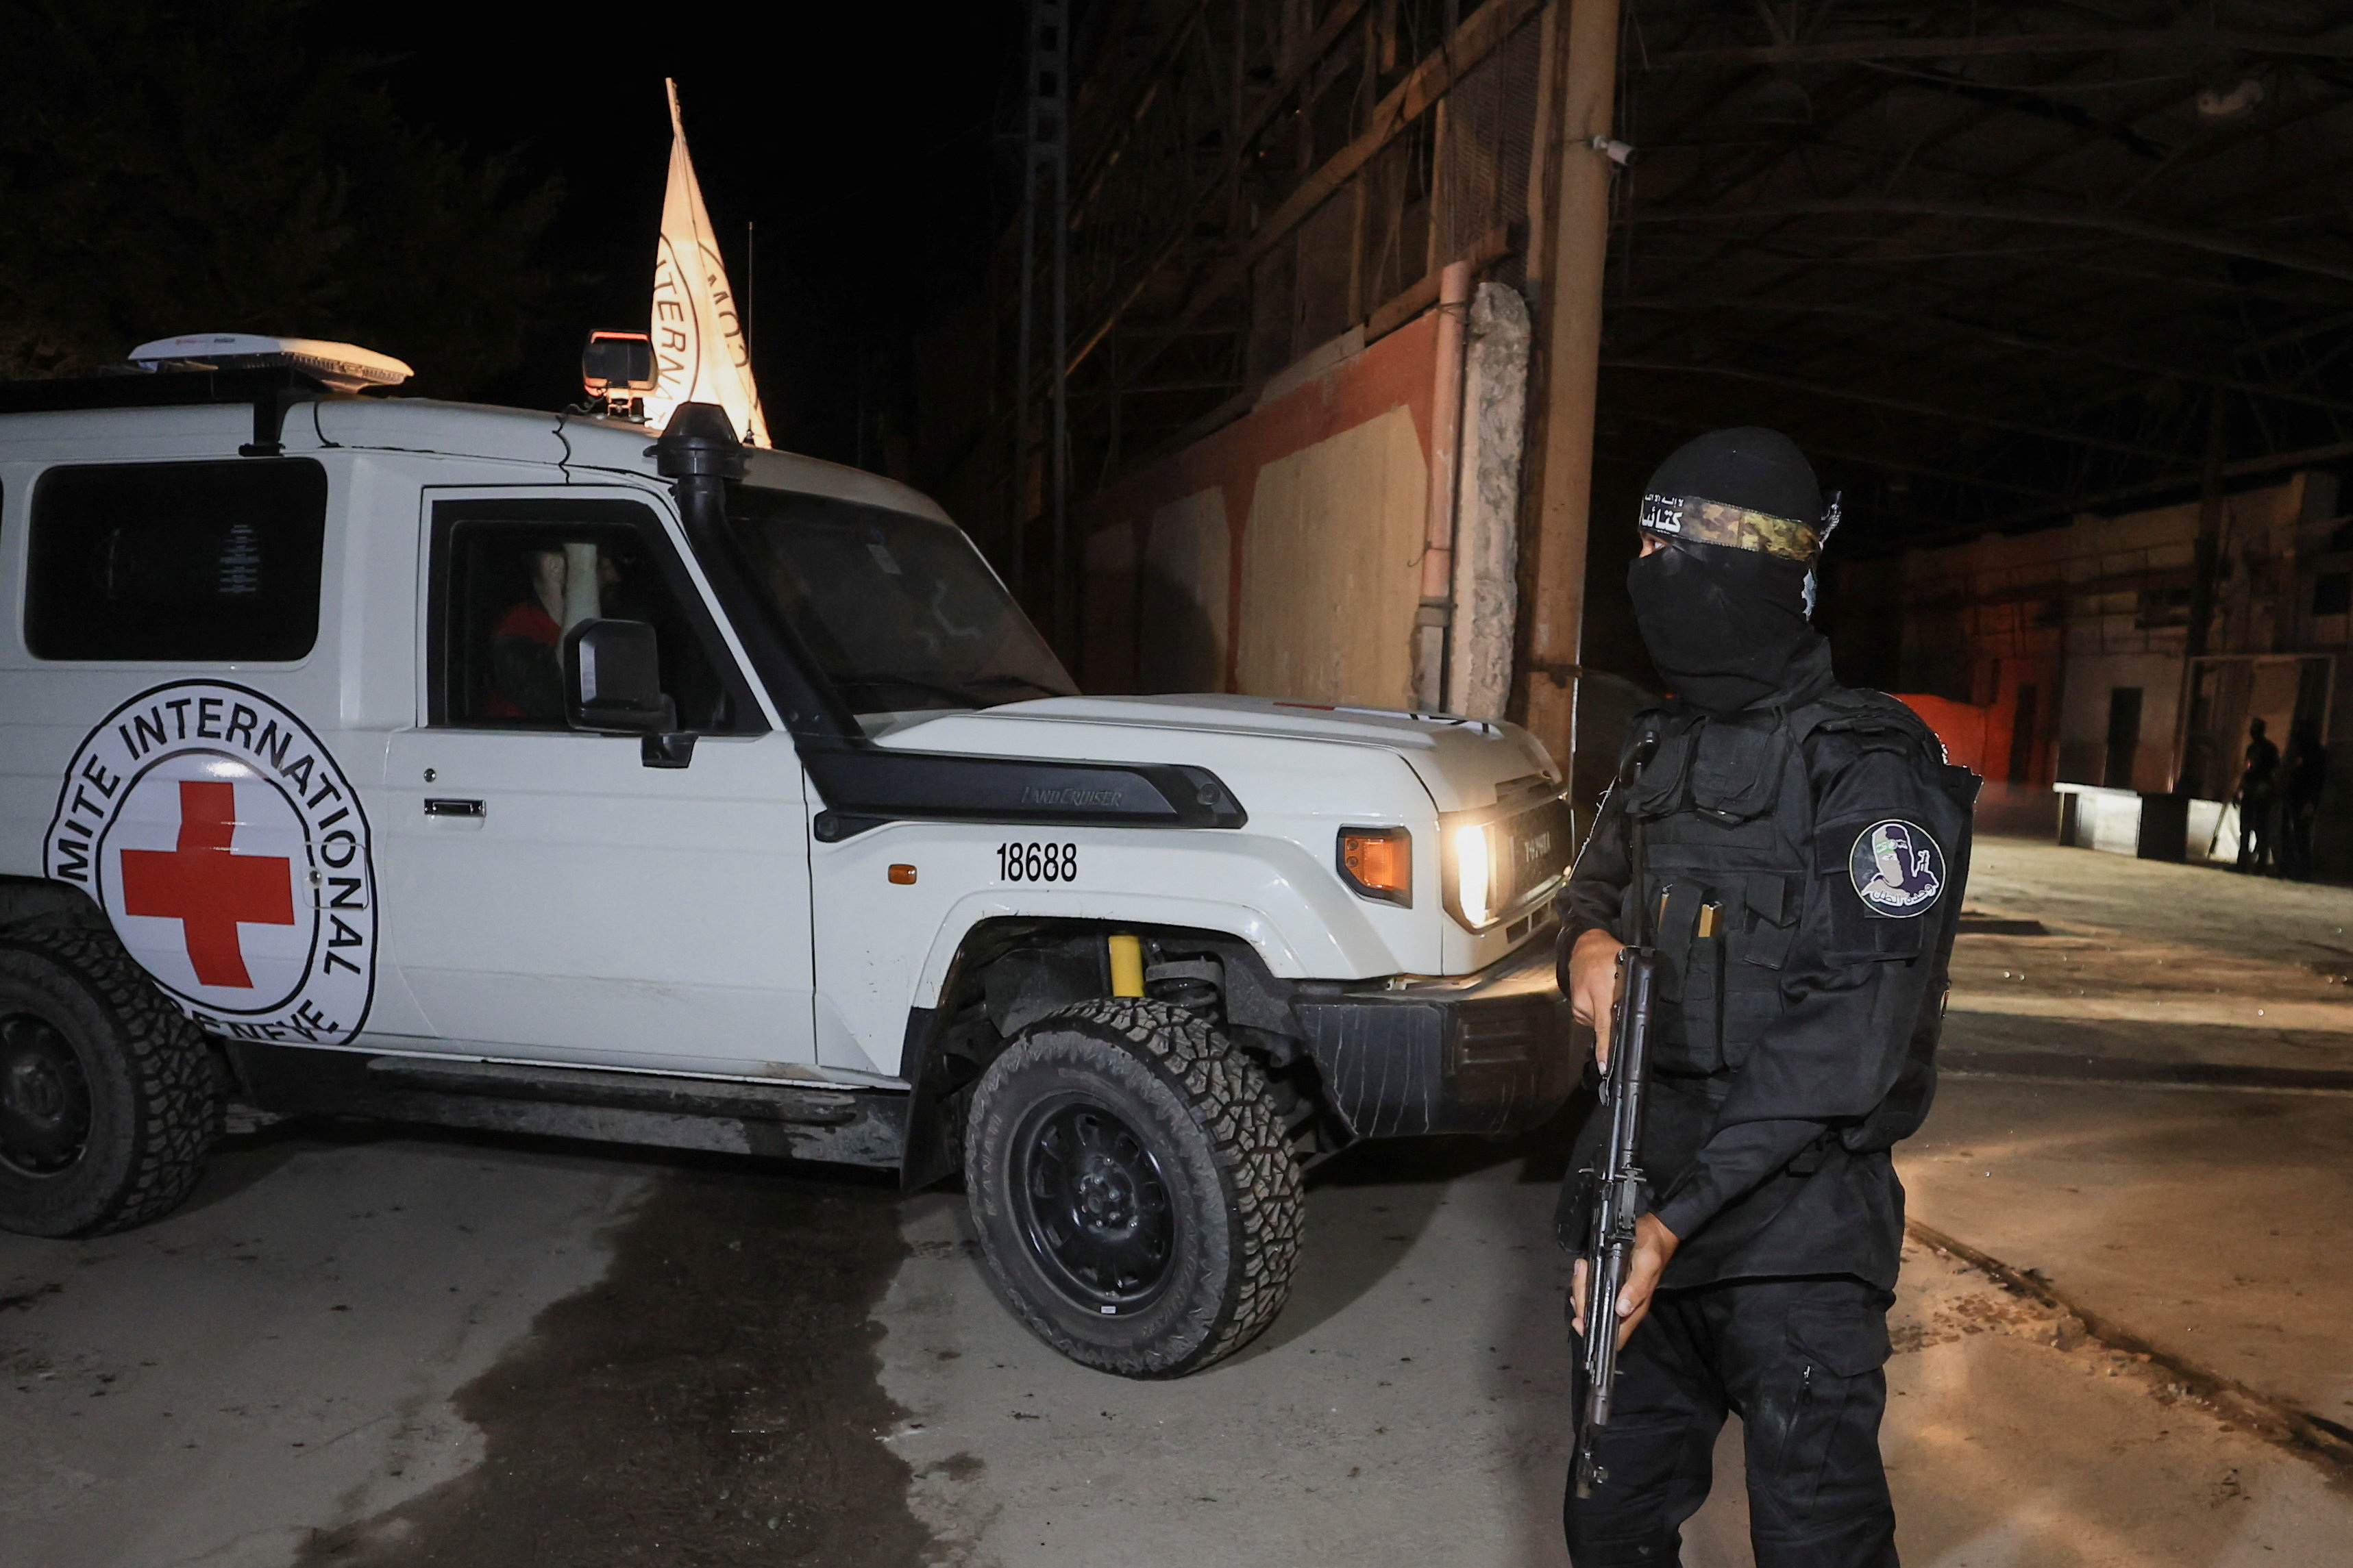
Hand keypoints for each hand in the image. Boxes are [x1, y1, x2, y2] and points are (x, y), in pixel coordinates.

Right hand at [1567, 928, 1625, 1061]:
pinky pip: (1592, 1018)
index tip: (1604, 1066)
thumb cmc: (1609, 955)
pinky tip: (1601, 997)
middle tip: (1620, 1003)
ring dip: (1607, 1016)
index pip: (1604, 1027)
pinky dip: (1599, 1012)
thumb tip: (1635, 1016)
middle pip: (1604, 1027)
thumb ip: (1630, 993)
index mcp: (1601, 993)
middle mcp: (1585, 1002)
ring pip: (1599, 1023)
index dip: (1604, 1049)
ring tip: (1609, 995)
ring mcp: (1578, 1006)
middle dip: (1615, 1023)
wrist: (1585, 946)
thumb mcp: (1627, 969)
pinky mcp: (1576, 1009)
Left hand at [1568, 1213, 1679, 1349]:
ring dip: (1580, 1290)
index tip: (1580, 1321)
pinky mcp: (1608, 1285)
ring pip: (1590, 1305)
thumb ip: (1637, 1287)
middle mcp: (1623, 1307)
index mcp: (1634, 1309)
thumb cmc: (1652, 1249)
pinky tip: (1581, 1273)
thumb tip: (1622, 1309)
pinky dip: (1582, 1285)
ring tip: (1581, 1268)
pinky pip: (1590, 1292)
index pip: (1615, 1335)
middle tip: (1581, 1277)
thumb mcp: (1647, 1265)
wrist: (1654, 1233)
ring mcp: (1614, 1296)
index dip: (1596, 1333)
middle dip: (1582, 1303)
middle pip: (1596, 1319)